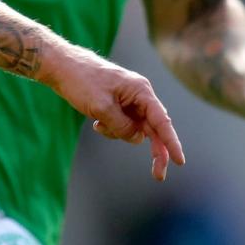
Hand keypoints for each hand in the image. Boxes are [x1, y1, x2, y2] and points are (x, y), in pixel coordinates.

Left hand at [48, 46, 186, 180]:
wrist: (64, 68)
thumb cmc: (82, 82)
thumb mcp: (101, 107)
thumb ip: (121, 126)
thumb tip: (137, 138)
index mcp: (141, 91)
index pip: (162, 121)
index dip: (171, 142)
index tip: (180, 160)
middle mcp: (140, 96)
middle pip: (153, 129)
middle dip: (155, 151)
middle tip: (159, 176)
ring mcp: (130, 102)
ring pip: (133, 130)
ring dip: (117, 133)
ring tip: (98, 123)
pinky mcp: (119, 106)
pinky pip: (121, 126)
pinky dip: (110, 129)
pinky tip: (96, 122)